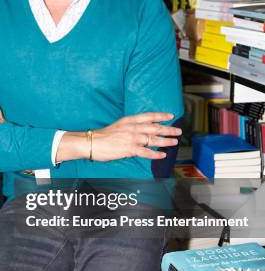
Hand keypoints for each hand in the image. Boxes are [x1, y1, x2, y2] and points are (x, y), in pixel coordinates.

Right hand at [56, 112, 181, 162]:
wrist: (92, 142)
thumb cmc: (103, 136)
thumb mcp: (118, 125)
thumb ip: (130, 127)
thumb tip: (142, 130)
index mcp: (129, 120)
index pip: (148, 116)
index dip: (160, 116)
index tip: (170, 115)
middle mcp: (132, 128)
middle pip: (154, 128)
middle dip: (168, 129)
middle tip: (178, 131)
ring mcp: (131, 138)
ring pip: (153, 139)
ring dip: (165, 141)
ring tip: (174, 142)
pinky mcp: (129, 149)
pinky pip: (146, 152)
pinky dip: (155, 154)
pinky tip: (162, 155)